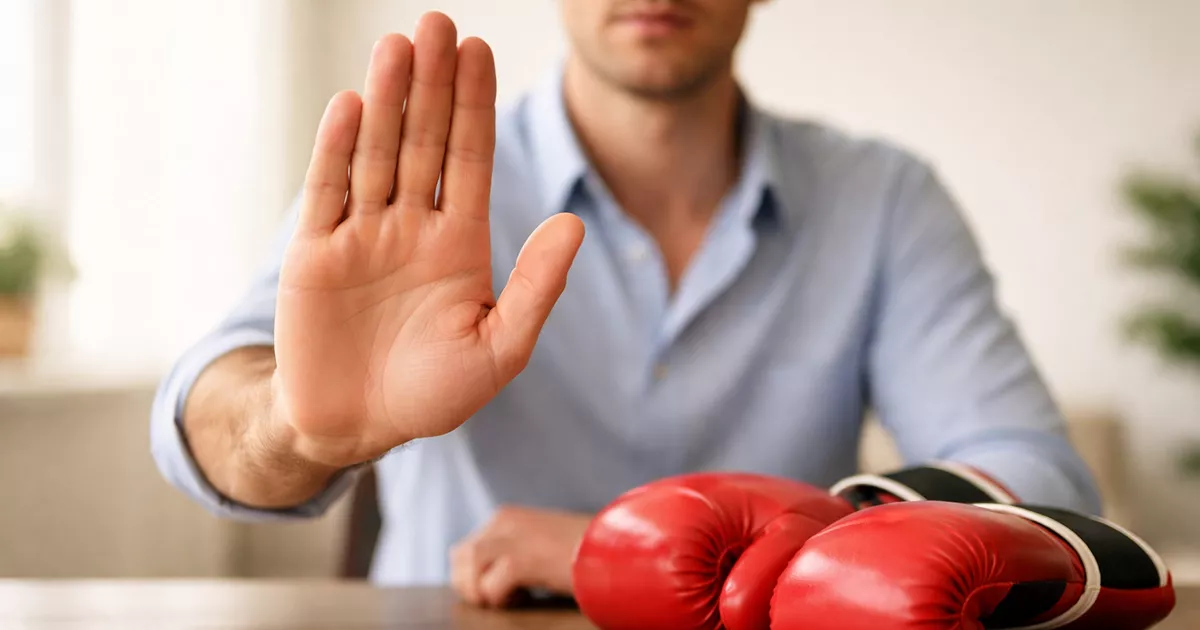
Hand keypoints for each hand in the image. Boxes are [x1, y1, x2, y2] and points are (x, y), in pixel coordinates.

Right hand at [269, 12, 584, 468]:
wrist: (357, 428)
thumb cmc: (433, 393)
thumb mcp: (499, 349)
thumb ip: (536, 287)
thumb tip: (573, 223)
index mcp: (459, 243)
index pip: (470, 160)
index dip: (474, 107)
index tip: (480, 51)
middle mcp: (411, 226)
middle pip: (424, 142)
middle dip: (432, 85)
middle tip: (439, 23)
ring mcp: (362, 235)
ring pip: (378, 155)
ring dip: (387, 102)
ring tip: (398, 46)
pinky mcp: (316, 254)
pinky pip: (328, 192)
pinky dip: (338, 151)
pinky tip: (353, 105)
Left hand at [450, 506, 590, 607]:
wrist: (616, 550)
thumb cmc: (586, 552)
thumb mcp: (543, 543)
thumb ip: (516, 549)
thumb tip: (489, 576)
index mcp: (508, 517)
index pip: (465, 548)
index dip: (474, 576)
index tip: (501, 589)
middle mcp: (505, 521)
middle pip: (459, 556)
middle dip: (470, 583)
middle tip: (498, 598)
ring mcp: (512, 538)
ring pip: (468, 566)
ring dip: (481, 590)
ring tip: (509, 598)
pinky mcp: (522, 559)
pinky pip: (490, 587)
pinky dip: (501, 600)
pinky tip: (524, 598)